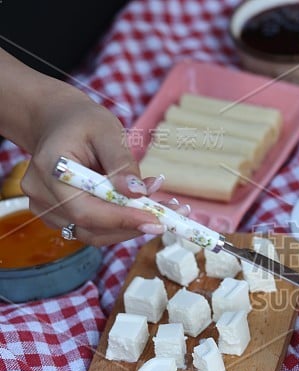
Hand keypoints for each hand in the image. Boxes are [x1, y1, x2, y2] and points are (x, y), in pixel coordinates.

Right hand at [20, 85, 162, 245]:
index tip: (157, 221)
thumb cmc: (83, 123)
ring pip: (94, 233)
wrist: (58, 123)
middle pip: (91, 227)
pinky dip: (121, 222)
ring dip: (132, 226)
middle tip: (171, 215)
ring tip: (164, 208)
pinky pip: (93, 228)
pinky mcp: (59, 216)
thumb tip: (136, 193)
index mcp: (50, 169)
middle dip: (134, 224)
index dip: (122, 219)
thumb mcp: (107, 131)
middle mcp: (41, 194)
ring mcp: (47, 208)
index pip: (85, 209)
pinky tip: (144, 208)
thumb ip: (121, 162)